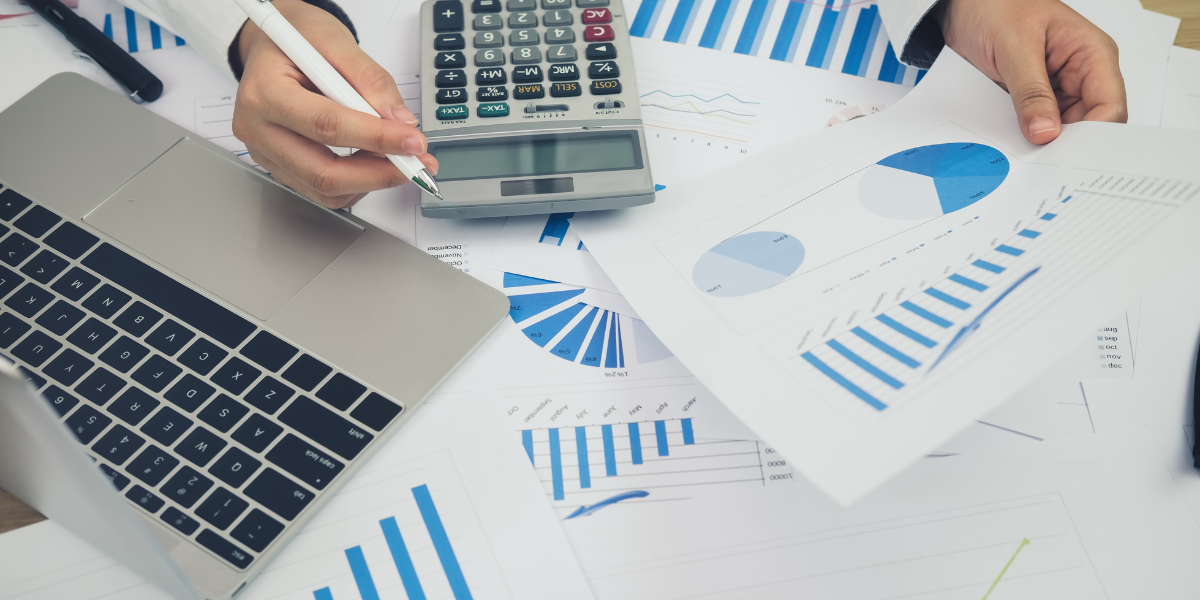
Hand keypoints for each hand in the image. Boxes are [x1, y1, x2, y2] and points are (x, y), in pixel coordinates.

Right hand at [232, 0, 436, 207]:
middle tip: (415, 163)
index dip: (375, 138)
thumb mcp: (336, 40)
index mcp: (265, 92)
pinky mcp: (280, 167)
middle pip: (322, 172)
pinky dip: (357, 182)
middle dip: (378, 173)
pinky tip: (374, 160)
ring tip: (397, 157)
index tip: (412, 141)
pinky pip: (322, 191)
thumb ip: (370, 79)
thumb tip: (400, 120)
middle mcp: (257, 129)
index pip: (326, 126)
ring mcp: (266, 153)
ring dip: (371, 180)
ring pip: (325, 189)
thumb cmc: (298, 38)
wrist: (275, 42)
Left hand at [936, 0, 1127, 144]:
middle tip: (1042, 162)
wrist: (963, 5)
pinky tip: (1013, 144)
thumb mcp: (1014, 48)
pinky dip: (1026, 137)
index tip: (1067, 155)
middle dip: (1067, 145)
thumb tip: (1045, 133)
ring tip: (1025, 155)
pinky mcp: (1033, 99)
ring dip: (1044, 143)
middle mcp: (1081, 74)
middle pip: (1090, 125)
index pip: (1110, 105)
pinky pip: (1037, 126)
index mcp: (1092, 54)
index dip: (1095, 134)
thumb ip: (1030, 92)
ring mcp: (1057, 88)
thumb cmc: (996, 7)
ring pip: (1062, 131)